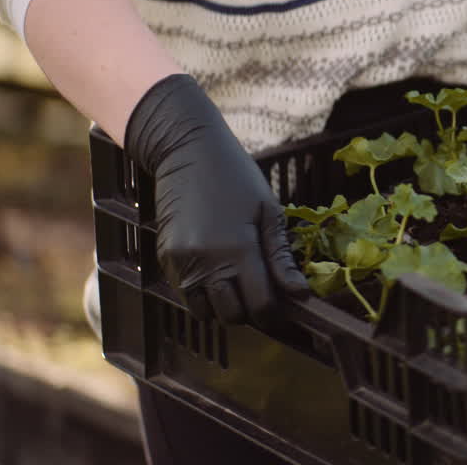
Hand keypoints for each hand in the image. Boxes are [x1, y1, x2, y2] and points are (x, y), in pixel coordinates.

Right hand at [124, 74, 308, 323]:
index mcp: (239, 249)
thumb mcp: (268, 210)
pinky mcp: (166, 259)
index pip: (259, 305)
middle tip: (259, 291)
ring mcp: (182, 263)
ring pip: (205, 311)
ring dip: (223, 306)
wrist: (187, 150)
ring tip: (236, 282)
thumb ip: (281, 257)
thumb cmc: (237, 176)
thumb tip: (300, 295)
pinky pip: (186, 294)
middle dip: (249, 311)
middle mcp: (207, 263)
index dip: (274, 314)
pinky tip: (215, 270)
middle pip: (232, 316)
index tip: (281, 306)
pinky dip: (202, 293)